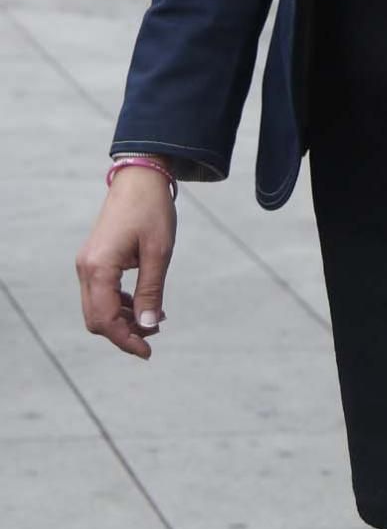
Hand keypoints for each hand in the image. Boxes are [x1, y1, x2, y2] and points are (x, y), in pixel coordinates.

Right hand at [76, 168, 176, 359]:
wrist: (140, 177)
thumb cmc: (151, 210)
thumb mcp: (158, 252)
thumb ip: (151, 291)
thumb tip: (149, 326)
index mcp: (98, 268)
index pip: (105, 320)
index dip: (125, 340)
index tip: (148, 351)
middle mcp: (86, 269)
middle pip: (96, 319)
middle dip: (124, 332)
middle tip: (154, 334)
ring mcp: (87, 264)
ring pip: (97, 308)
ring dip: (122, 319)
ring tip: (154, 320)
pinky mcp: (94, 259)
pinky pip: (101, 293)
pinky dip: (120, 304)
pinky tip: (144, 304)